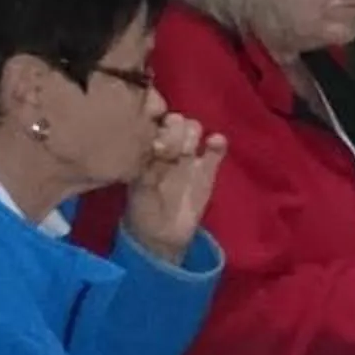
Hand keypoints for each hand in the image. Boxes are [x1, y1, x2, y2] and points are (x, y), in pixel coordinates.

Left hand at [124, 113, 226, 266]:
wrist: (161, 234)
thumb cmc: (143, 208)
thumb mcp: (138, 189)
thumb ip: (148, 166)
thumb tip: (158, 148)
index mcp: (145, 147)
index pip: (152, 121)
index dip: (155, 123)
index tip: (154, 142)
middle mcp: (167, 146)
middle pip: (176, 120)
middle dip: (174, 129)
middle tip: (168, 148)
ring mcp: (188, 155)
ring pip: (194, 129)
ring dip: (191, 133)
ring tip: (187, 151)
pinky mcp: (207, 168)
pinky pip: (215, 148)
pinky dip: (217, 143)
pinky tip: (214, 143)